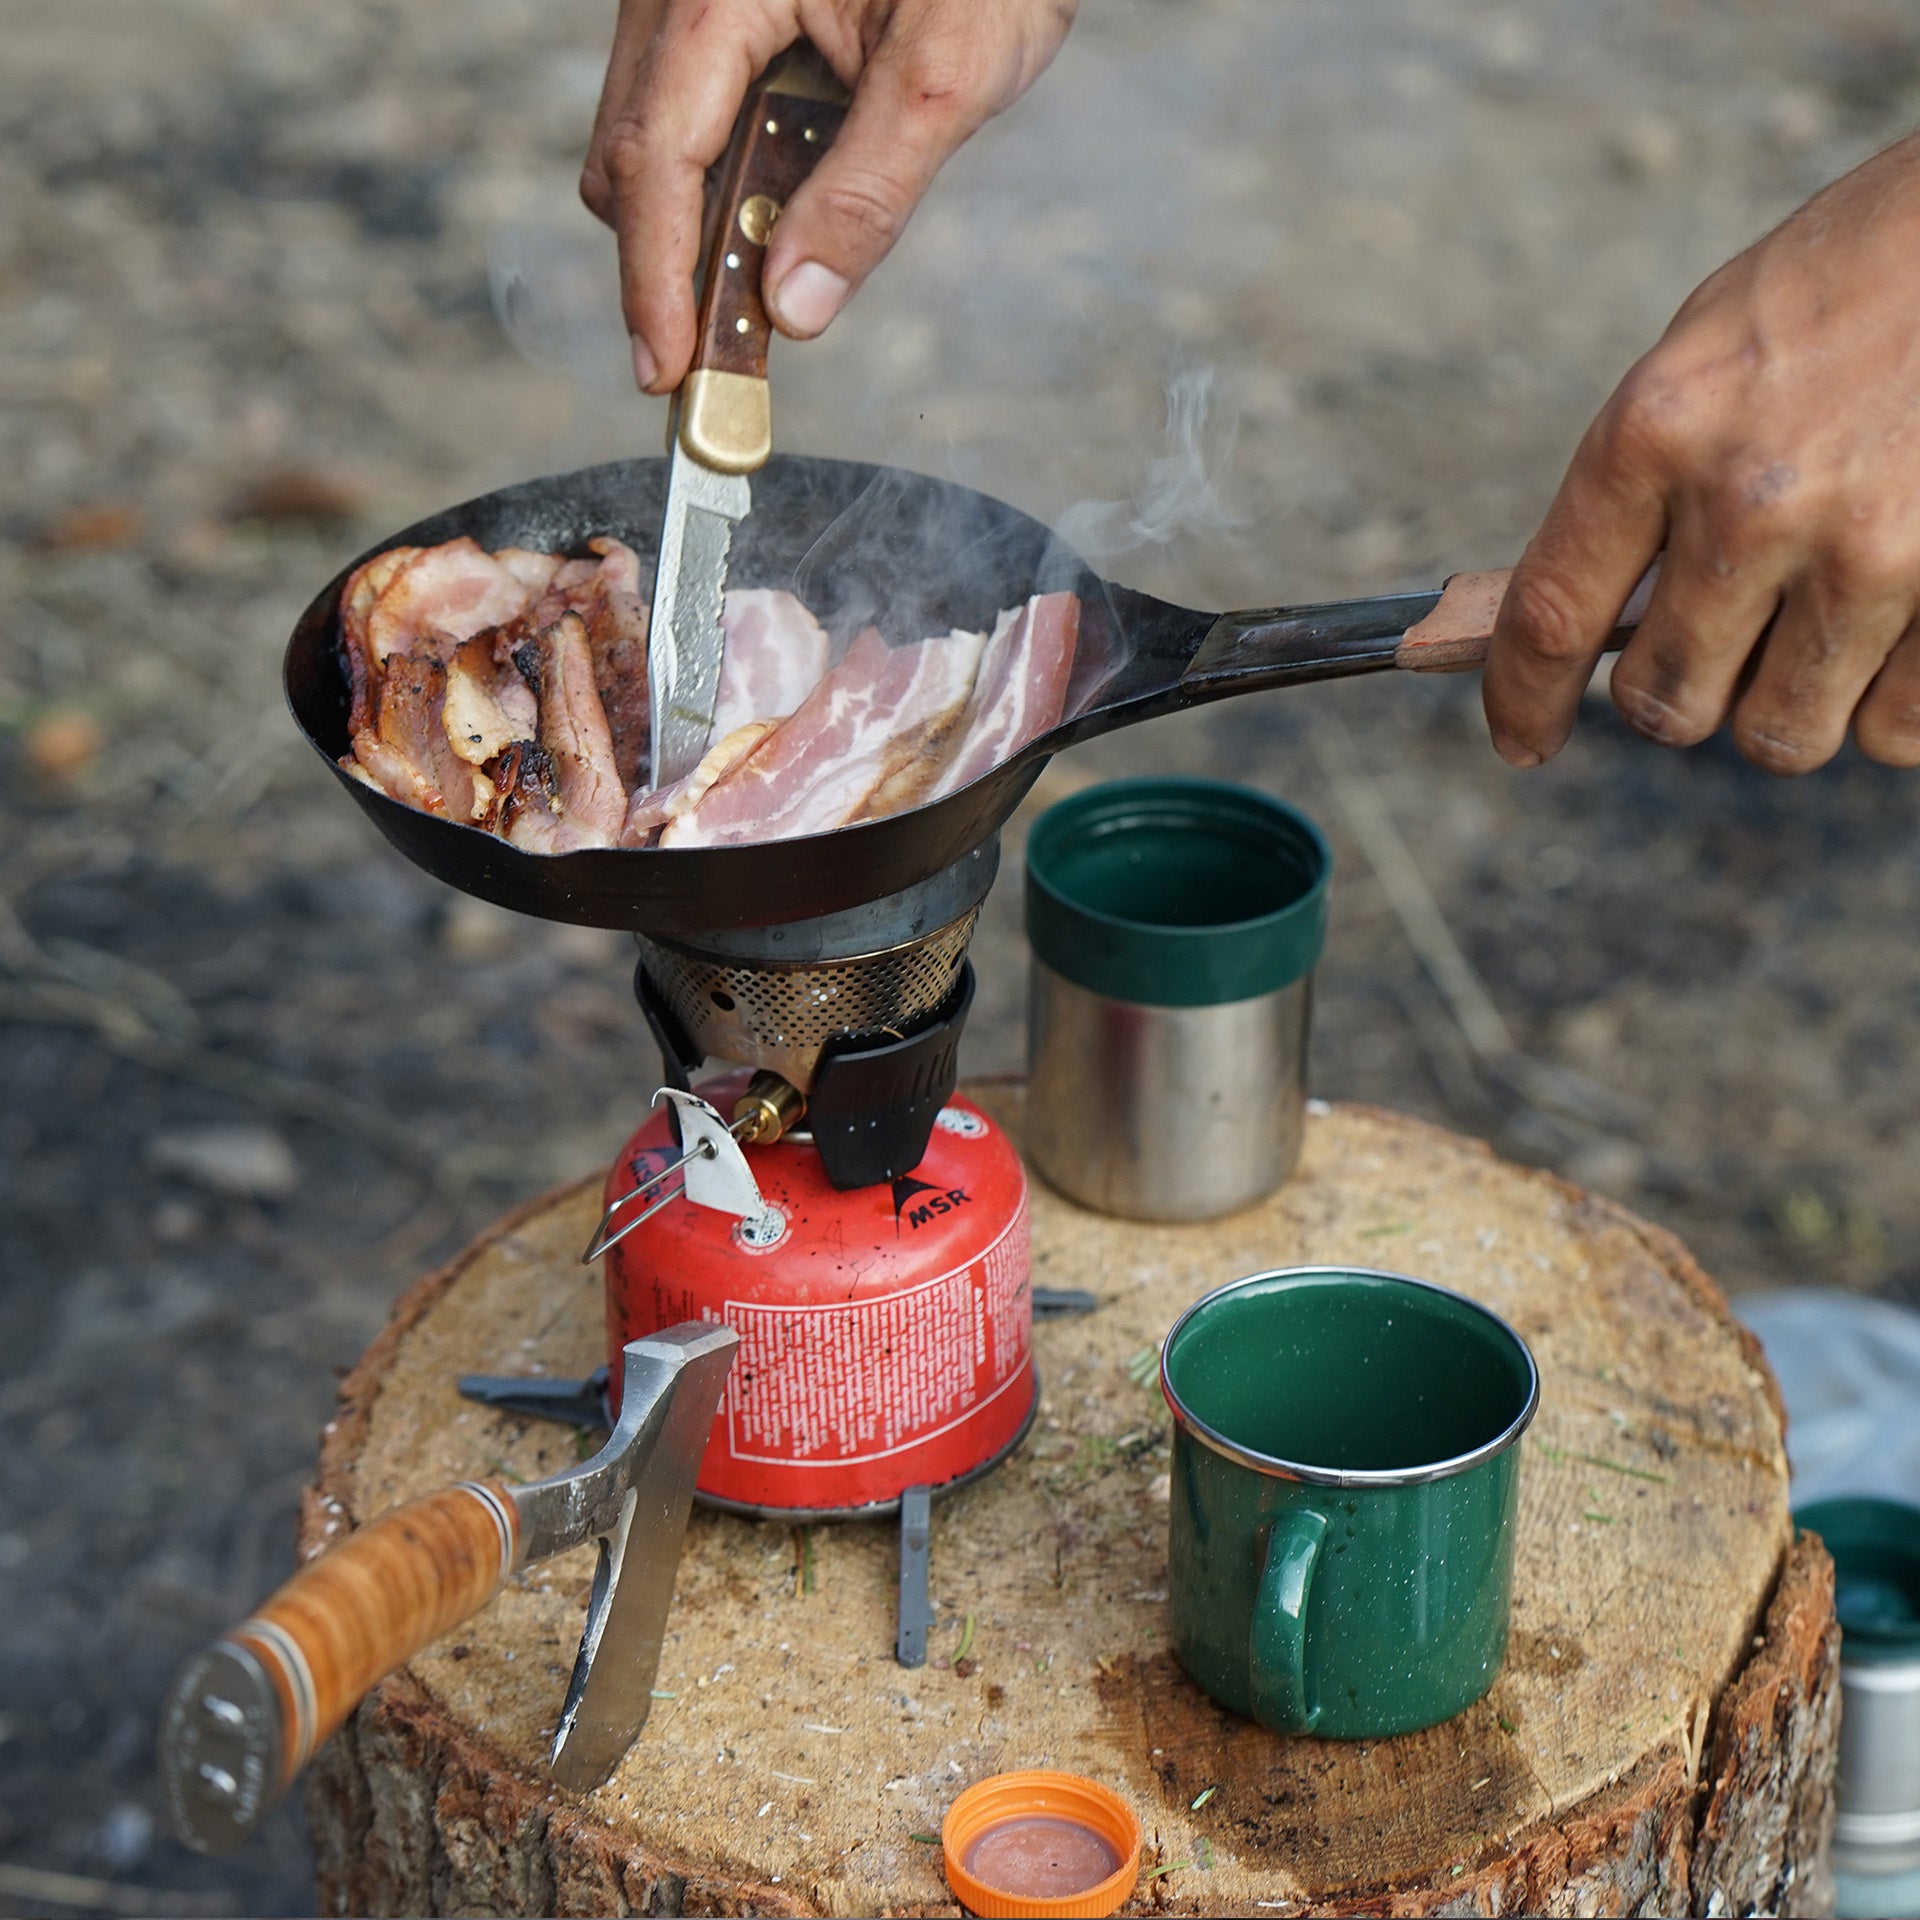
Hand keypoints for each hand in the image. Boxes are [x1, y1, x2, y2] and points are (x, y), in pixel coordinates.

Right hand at [581, 0, 1076, 394]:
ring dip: (691, 223)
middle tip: (709, 361)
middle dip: (662, 264)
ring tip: (751, 295)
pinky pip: (690, 108)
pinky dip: (718, 177)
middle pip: (631, 155)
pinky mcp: (722, 11)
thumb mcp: (948, 72)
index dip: (655, 278)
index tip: (668, 369)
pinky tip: (775, 215)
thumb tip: (793, 310)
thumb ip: (866, 194)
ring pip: (650, 135)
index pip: (656, 157)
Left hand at [1485, 130, 1919, 773]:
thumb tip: (1592, 627)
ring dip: (1795, 699)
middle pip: (1668, 704)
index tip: (1523, 741)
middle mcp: (1753, 499)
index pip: (1551, 617)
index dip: (1523, 700)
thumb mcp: (1713, 349)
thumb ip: (1646, 488)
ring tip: (1832, 614)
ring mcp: (1869, 551)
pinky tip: (1907, 620)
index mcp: (1661, 429)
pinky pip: (1899, 731)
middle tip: (1727, 643)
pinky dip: (1896, 699)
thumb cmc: (1860, 282)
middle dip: (1688, 691)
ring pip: (1782, 734)